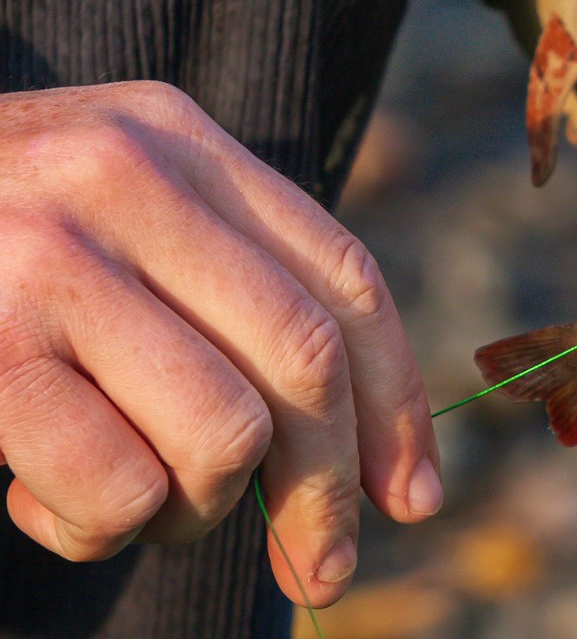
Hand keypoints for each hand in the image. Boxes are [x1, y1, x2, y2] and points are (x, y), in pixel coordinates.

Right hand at [0, 82, 438, 605]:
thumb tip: (362, 450)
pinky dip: (97, 526)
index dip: (395, 402)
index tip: (410, 494)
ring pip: (224, 434)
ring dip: (196, 511)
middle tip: (320, 570)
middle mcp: (124, 174)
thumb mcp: (107, 218)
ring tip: (131, 502)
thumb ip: (216, 283)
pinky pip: (119, 487)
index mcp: (176, 136)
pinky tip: (35, 495)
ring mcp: (46, 252)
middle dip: (328, 492)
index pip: (345, 278)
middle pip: (304, 361)